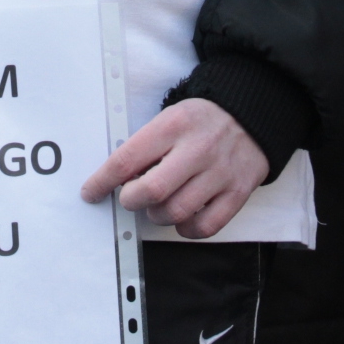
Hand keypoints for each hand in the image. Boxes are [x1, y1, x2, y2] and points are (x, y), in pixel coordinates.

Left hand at [79, 98, 268, 239]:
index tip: (91, 192)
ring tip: (159, 203)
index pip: (127, 159)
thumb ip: (147, 146)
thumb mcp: (170, 118)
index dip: (102, 181)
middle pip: (151, 191)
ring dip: (157, 215)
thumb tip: (116, 178)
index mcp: (174, 125)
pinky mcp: (237, 192)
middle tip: (130, 197)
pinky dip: (186, 228)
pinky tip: (182, 216)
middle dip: (131, 200)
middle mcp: (198, 149)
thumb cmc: (201, 120)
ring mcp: (220, 173)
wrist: (252, 114)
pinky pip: (205, 227)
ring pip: (176, 212)